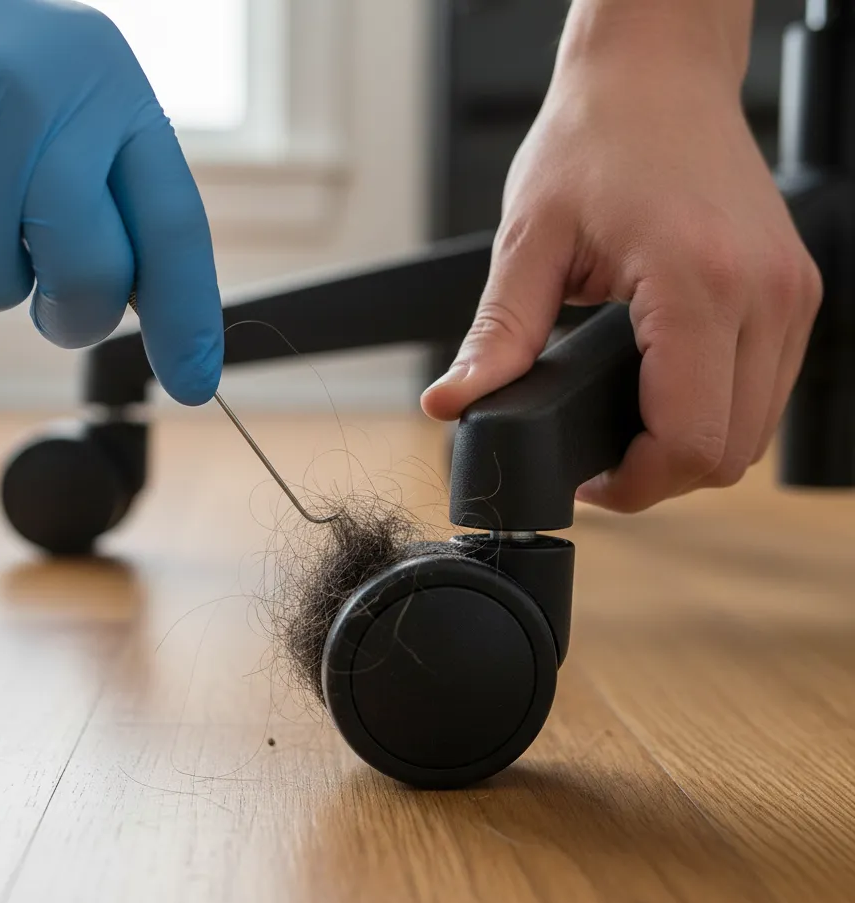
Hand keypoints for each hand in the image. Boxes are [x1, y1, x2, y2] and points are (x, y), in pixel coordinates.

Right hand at [0, 0, 221, 404]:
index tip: (193, 384)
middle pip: (94, 277)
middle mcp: (43, 89)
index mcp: (106, 80)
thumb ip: (109, 187)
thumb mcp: (61, 99)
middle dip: (73, 316)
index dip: (188, 317)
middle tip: (50, 306)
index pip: (174, 223)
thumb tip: (148, 310)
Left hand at [422, 8, 821, 510]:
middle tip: (602, 465)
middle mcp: (764, 293)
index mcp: (697, 284)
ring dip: (693, 448)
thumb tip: (452, 402)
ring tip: (628, 432)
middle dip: (662, 477)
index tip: (592, 484)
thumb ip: (497, 336)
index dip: (638, 486)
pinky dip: (718, 412)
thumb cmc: (594, 139)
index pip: (692, 440)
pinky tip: (665, 397)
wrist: (656, 73)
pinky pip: (766, 389)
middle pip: (731, 453)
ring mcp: (790, 291)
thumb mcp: (528, 241)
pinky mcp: (794, 289)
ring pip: (757, 431)